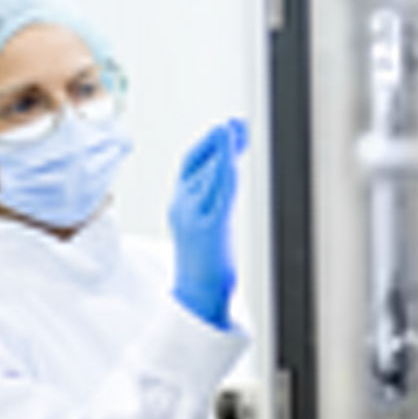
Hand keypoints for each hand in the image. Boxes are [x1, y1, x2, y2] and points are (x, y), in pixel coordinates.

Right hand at [169, 118, 247, 328]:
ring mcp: (193, 217)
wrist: (199, 295)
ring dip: (225, 149)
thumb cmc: (207, 261)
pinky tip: (235, 158)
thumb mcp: (208, 222)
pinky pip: (219, 194)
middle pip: (199, 163)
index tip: (230, 128)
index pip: (191, 164)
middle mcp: (182, 206)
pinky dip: (227, 172)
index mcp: (179, 204)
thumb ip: (213, 197)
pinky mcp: (209, 229)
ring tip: (238, 130)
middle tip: (237, 123)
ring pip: (210, 174)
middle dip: (218, 140)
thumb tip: (227, 171)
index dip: (209, 143)